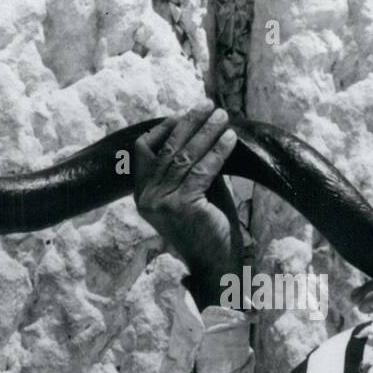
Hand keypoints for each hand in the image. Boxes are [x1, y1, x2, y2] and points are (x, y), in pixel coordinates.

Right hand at [132, 104, 243, 306]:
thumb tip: (203, 132)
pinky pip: (202, 169)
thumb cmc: (208, 230)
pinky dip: (218, 151)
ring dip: (206, 132)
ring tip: (223, 115)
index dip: (163, 129)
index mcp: (142, 196)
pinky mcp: (182, 205)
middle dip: (190, 123)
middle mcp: (146, 198)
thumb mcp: (192, 193)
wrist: (215, 266)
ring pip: (184, 156)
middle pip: (166, 149)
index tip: (183, 115)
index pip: (144, 151)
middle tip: (209, 105)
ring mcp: (162, 203)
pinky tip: (230, 138)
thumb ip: (189, 168)